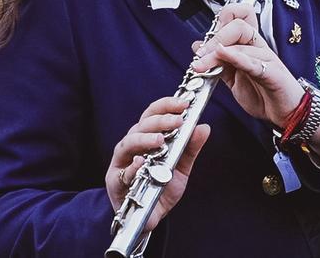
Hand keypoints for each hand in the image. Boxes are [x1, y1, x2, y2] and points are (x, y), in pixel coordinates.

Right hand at [106, 95, 209, 229]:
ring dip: (144, 139)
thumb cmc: (161, 187)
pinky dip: (132, 167)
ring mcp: (122, 163)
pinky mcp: (115, 182)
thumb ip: (190, 148)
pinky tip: (141, 163)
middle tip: (178, 121)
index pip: (153, 114)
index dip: (166, 105)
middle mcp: (131, 145)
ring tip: (160, 140)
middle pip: (141, 125)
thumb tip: (204, 127)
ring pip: (128, 143)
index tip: (184, 104)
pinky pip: (123, 173)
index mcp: (145, 137)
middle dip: (160, 121)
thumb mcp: (181, 167)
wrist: (149, 217)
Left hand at [191, 3, 304, 126]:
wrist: (285, 114)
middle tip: (200, 55)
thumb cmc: (264, 94)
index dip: (222, 20)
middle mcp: (259, 47)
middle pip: (238, 24)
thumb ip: (218, 61)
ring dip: (216, 53)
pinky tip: (224, 56)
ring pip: (242, 42)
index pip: (240, 15)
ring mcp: (267, 58)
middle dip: (215, 37)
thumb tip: (198, 45)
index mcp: (250, 44)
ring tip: (201, 65)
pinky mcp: (273, 73)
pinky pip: (253, 62)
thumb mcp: (233, 78)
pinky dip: (236, 57)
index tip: (206, 39)